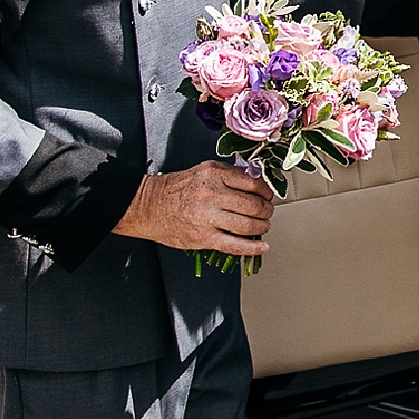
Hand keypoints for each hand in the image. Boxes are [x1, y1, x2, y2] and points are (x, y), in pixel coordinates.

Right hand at [111, 163, 274, 256]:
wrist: (149, 206)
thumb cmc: (176, 189)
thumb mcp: (204, 170)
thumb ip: (230, 175)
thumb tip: (256, 183)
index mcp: (214, 175)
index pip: (253, 183)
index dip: (266, 192)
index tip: (268, 196)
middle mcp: (212, 195)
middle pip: (254, 206)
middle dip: (266, 211)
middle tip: (267, 213)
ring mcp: (208, 218)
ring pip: (248, 225)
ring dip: (262, 228)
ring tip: (263, 227)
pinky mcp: (203, 237)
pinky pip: (235, 245)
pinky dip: (252, 248)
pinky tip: (261, 247)